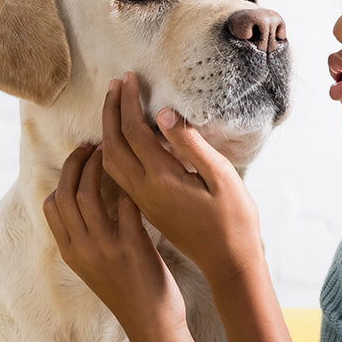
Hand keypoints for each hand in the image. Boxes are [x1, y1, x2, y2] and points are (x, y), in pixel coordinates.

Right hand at [43, 143, 188, 341]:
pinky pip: (125, 208)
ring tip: (112, 153)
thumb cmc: (130, 294)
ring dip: (98, 167)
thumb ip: (88, 240)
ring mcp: (105, 249)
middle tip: (92, 146)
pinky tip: (140, 176)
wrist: (151, 325)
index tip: (79, 160)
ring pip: (88, 195)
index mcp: (71, 253)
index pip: (52, 205)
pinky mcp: (132, 249)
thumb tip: (88, 209)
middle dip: (76, 163)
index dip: (63, 176)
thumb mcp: (96, 268)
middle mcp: (82, 249)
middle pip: (66, 193)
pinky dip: (129, 188)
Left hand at [100, 72, 263, 287]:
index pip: (134, 131)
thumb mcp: (221, 177)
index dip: (128, 101)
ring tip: (115, 108)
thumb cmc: (234, 220)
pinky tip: (123, 144)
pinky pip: (119, 177)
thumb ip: (191, 144)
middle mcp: (145, 191)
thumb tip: (163, 114)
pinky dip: (114, 152)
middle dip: (111, 111)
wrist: (229, 263)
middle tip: (115, 85)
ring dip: (108, 132)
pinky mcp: (148, 211)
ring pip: (111, 163)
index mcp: (162, 179)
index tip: (128, 77)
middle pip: (113, 145)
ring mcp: (144, 203)